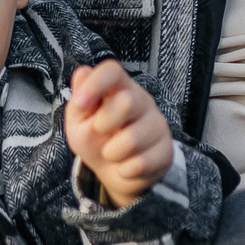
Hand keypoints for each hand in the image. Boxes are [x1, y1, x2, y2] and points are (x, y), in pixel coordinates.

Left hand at [65, 59, 171, 203]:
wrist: (115, 173)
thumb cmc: (96, 139)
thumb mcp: (79, 121)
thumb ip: (80, 100)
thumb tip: (82, 73)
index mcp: (119, 88)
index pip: (113, 71)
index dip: (95, 84)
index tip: (79, 104)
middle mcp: (142, 101)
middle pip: (127, 102)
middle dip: (104, 123)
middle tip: (100, 131)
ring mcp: (157, 125)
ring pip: (132, 139)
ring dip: (112, 153)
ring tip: (112, 153)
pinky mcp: (165, 150)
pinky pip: (141, 164)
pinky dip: (124, 170)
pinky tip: (126, 165)